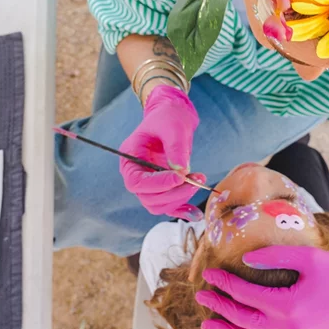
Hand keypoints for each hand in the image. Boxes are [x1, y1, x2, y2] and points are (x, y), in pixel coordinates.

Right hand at [119, 85, 204, 220]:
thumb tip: (181, 171)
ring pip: (158, 205)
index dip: (158, 184)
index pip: (137, 182)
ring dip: (179, 199)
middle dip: (172, 194)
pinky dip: (180, 210)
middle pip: (147, 198)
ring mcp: (149, 182)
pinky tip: (195, 212)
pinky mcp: (162, 187)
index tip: (180, 177)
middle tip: (195, 181)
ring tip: (199, 181)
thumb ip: (175, 147)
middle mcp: (136, 173)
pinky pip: (168, 205)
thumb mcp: (173, 126)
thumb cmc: (168, 117)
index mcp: (129, 158)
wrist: (173, 115)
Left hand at [196, 246, 328, 328]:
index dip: (224, 283)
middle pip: (243, 320)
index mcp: (288, 306)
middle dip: (219, 307)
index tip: (211, 274)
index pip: (245, 294)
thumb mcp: (307, 257)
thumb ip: (274, 256)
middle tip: (201, 296)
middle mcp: (288, 328)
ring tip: (208, 324)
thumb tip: (246, 260)